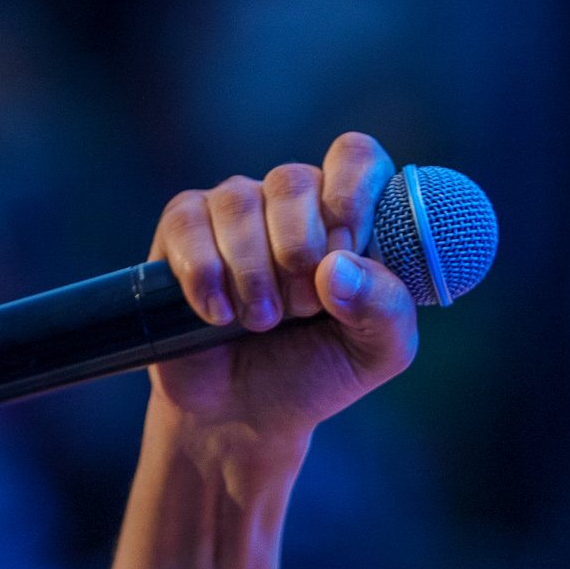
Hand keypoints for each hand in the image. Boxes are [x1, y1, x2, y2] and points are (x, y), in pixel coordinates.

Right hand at [146, 132, 419, 443]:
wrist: (241, 413)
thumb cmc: (316, 370)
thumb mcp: (378, 351)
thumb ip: (386, 307)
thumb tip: (336, 267)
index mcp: (349, 212)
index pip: (356, 155)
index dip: (350, 198)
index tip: (342, 257)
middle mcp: (292, 199)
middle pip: (293, 180)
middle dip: (299, 256)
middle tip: (301, 309)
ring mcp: (235, 208)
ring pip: (239, 204)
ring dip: (254, 277)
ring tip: (261, 321)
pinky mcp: (183, 228)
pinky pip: (189, 225)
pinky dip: (206, 279)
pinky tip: (218, 314)